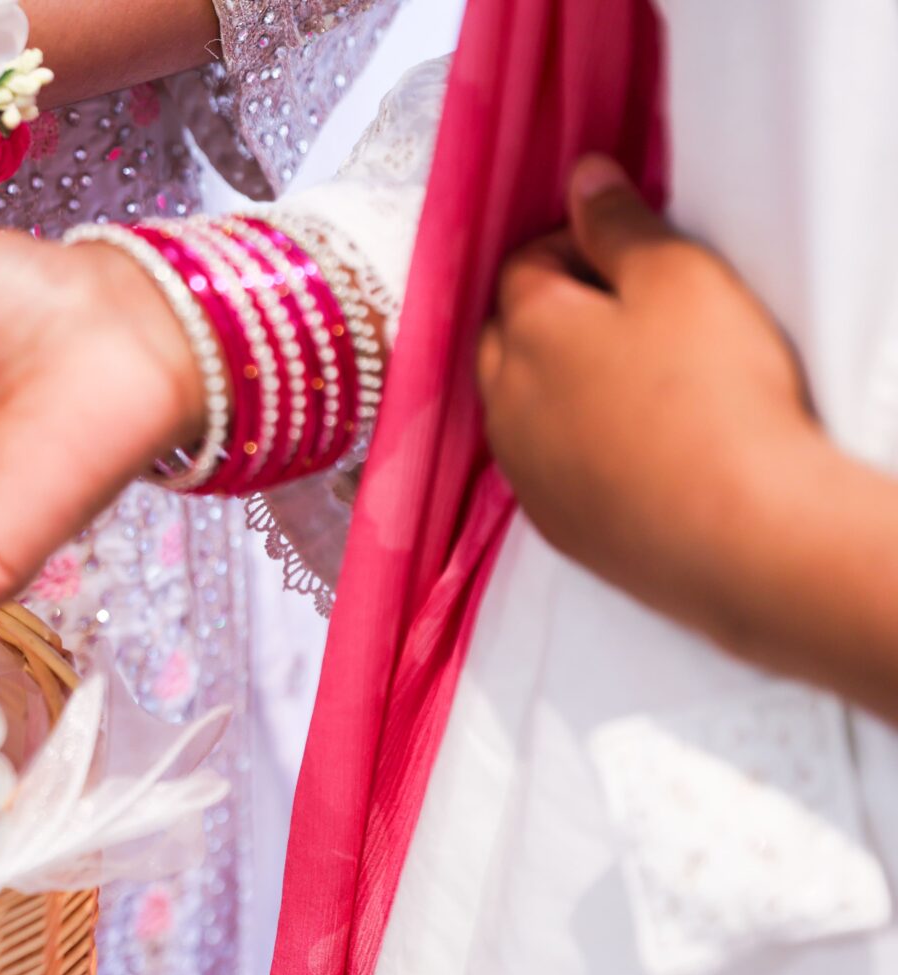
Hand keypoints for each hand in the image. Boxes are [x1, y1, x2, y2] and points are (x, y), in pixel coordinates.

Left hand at [479, 155, 818, 645]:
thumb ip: (620, 222)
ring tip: (622, 375)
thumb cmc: (713, 393)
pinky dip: (567, 442)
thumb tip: (582, 177)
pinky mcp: (551, 522)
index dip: (571, 245)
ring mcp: (521, 467)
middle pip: (504, 334)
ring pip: (514, 402)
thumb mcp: (679, 276)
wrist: (738, 531)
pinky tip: (622, 441)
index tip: (623, 250)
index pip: (524, 264)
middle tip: (622, 309)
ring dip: (550, 380)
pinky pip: (542, 463)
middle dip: (548, 311)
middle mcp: (502, 398)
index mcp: (526, 328)